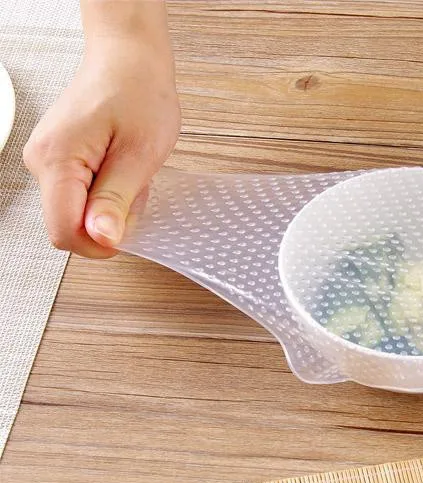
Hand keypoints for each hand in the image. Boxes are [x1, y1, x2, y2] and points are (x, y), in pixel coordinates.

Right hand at [24, 37, 179, 257]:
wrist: (128, 58)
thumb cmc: (139, 93)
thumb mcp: (140, 152)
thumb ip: (117, 200)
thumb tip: (102, 239)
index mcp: (56, 160)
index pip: (64, 232)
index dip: (99, 243)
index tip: (129, 228)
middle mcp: (41, 161)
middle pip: (70, 224)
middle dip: (109, 219)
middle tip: (137, 185)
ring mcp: (47, 159)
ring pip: (77, 210)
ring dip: (111, 203)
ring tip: (132, 169)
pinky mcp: (59, 158)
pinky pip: (81, 193)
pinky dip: (107, 189)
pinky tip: (123, 165)